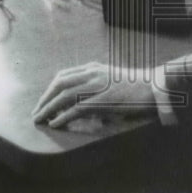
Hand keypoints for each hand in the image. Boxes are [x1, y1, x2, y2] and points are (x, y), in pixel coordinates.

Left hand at [32, 61, 155, 128]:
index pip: (64, 75)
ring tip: (39, 120)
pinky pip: (76, 109)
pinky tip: (55, 124)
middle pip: (59, 83)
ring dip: (48, 108)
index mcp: (94, 68)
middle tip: (37, 112)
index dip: (51, 88)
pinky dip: (62, 117)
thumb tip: (85, 101)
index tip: (44, 100)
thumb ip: (98, 85)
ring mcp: (97, 86)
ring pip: (63, 95)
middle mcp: (92, 74)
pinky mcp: (102, 101)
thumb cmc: (136, 86)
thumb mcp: (113, 81)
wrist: (155, 86)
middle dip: (44, 98)